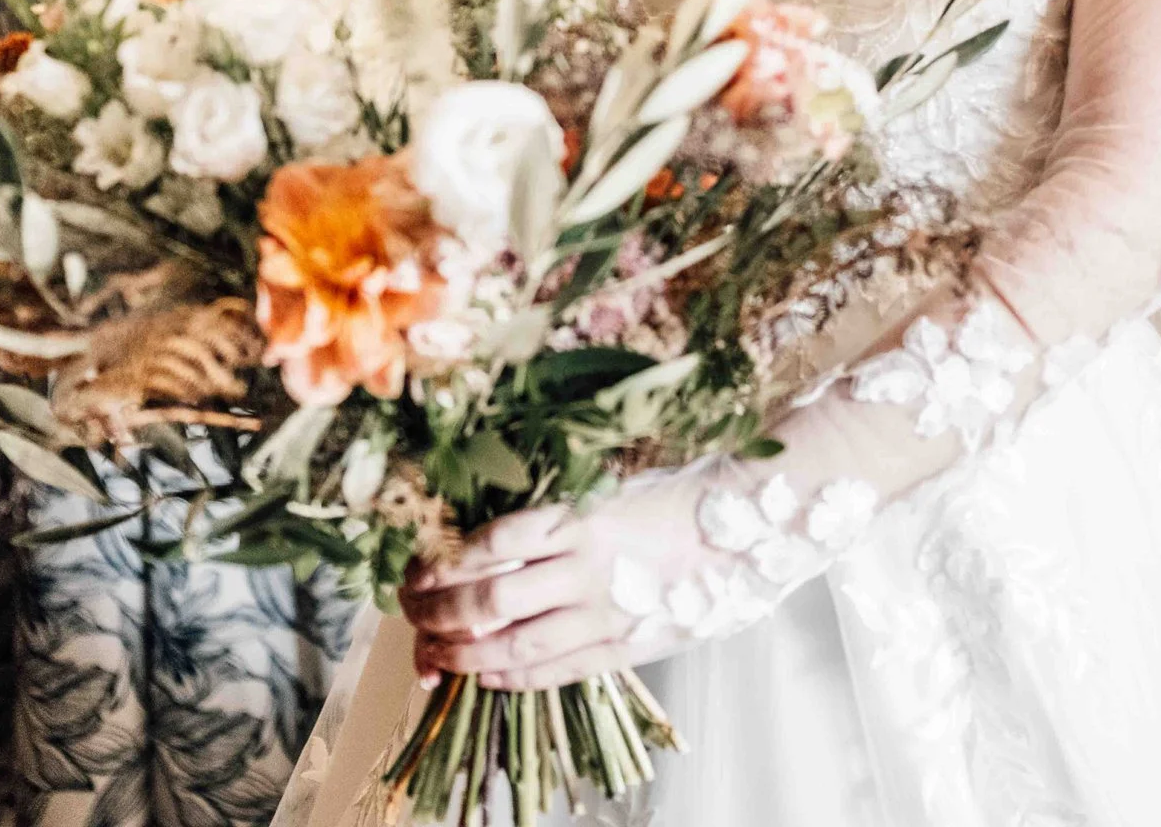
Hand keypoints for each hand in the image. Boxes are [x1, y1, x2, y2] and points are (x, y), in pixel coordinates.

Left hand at [401, 461, 873, 692]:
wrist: (751, 527)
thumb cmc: (677, 494)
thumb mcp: (609, 486)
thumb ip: (554, 512)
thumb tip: (489, 532)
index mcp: (577, 515)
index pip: (488, 543)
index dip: (441, 563)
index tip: (412, 568)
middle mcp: (584, 565)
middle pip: (488, 598)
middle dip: (438, 610)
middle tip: (409, 611)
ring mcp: (604, 611)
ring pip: (512, 643)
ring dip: (461, 650)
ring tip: (430, 650)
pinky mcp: (623, 646)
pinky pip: (553, 670)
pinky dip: (508, 675)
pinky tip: (482, 673)